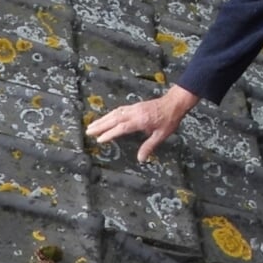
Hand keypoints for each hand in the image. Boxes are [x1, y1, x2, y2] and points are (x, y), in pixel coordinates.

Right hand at [85, 85, 199, 161]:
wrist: (174, 103)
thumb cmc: (169, 120)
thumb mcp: (162, 135)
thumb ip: (149, 146)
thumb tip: (140, 159)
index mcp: (140, 120)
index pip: (122, 127)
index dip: (110, 133)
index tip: (100, 139)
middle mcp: (134, 113)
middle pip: (114, 119)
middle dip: (100, 125)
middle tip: (88, 132)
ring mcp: (133, 108)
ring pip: (115, 113)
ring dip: (102, 119)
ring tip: (91, 126)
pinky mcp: (134, 106)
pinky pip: (119, 110)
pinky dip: (110, 114)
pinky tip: (105, 118)